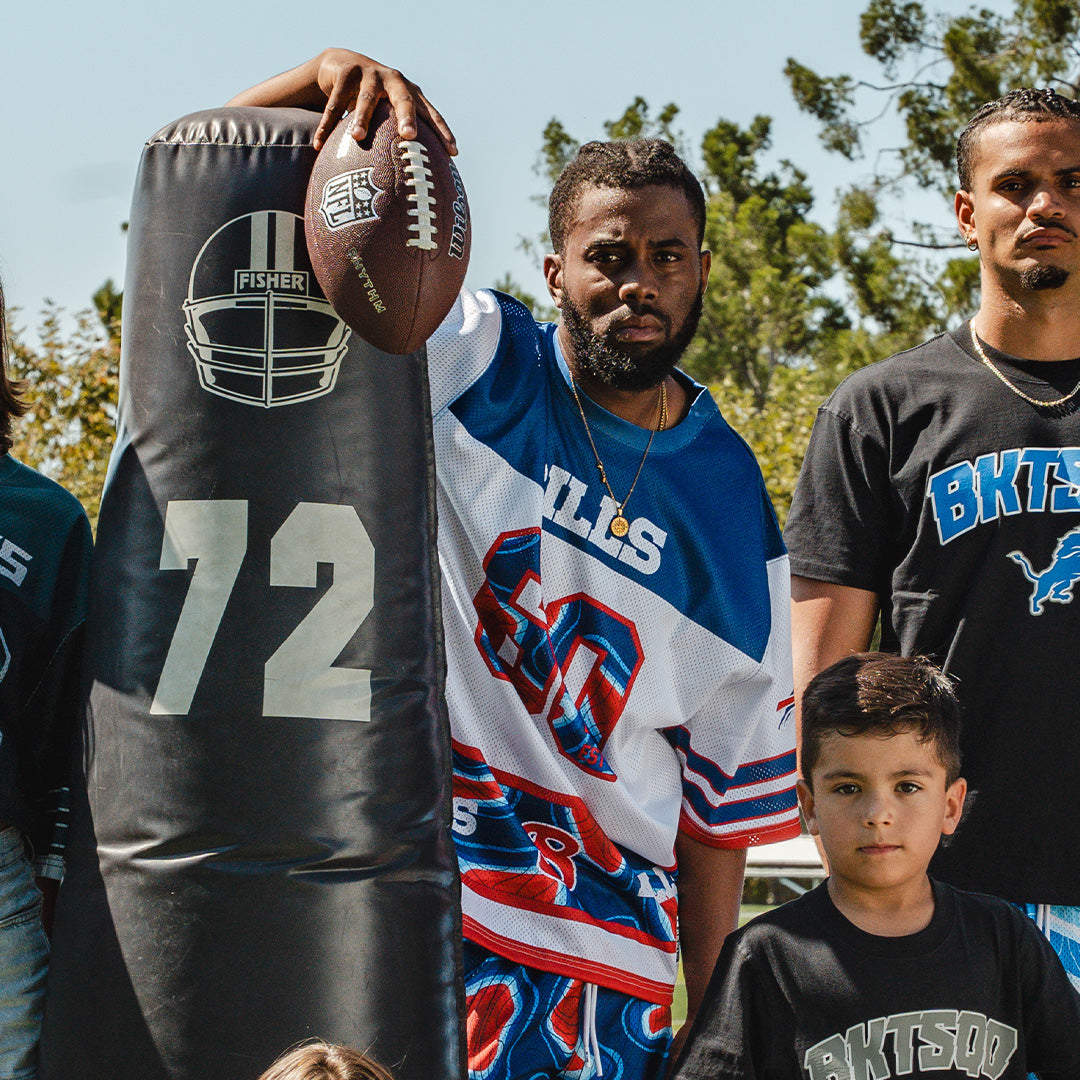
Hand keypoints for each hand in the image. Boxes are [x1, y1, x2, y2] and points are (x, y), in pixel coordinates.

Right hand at [227, 48, 456, 154]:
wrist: (342, 63)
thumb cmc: (373, 101)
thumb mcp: (388, 114)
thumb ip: (399, 138)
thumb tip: (413, 183)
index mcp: (410, 93)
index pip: (431, 114)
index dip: (442, 132)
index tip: (453, 153)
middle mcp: (393, 81)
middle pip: (404, 99)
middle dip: (407, 116)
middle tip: (409, 135)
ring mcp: (369, 73)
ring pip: (366, 99)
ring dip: (361, 118)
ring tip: (357, 138)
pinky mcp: (345, 71)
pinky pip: (335, 102)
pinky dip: (327, 124)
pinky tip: (319, 144)